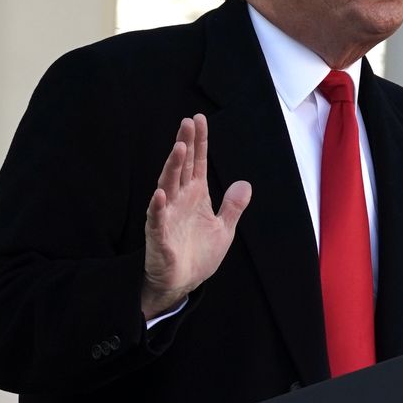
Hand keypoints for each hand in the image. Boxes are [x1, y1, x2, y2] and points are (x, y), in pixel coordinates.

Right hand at [141, 114, 250, 317]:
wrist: (182, 283)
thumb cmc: (198, 255)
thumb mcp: (224, 229)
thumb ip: (233, 206)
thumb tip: (245, 183)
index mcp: (196, 196)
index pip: (198, 163)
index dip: (199, 142)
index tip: (198, 119)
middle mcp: (180, 200)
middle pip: (182, 167)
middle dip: (185, 144)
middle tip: (187, 122)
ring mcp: (167, 216)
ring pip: (168, 186)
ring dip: (172, 167)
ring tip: (179, 148)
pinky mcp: (159, 236)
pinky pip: (157, 219)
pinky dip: (158, 207)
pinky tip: (160, 193)